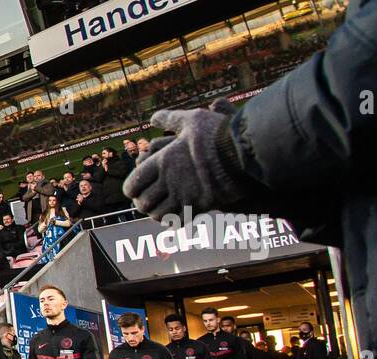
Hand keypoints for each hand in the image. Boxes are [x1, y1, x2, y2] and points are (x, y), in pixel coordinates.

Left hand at [123, 100, 250, 220]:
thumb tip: (153, 118)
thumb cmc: (218, 133)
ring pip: (158, 215)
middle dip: (142, 203)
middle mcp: (169, 181)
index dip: (131, 189)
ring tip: (159, 207)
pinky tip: (175, 215)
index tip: (135, 188)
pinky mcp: (200, 206)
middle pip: (143, 203)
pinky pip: (177, 222)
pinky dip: (172, 221)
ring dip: (156, 213)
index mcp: (162, 161)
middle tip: (146, 200)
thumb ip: (170, 119)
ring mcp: (184, 196)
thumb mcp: (192, 119)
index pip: (132, 184)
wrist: (245, 151)